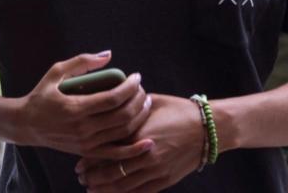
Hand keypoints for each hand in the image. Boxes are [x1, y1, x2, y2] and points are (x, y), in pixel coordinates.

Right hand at [15, 51, 151, 155]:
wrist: (26, 125)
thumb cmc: (42, 95)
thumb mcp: (56, 72)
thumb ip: (82, 62)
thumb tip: (109, 55)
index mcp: (75, 108)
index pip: (113, 98)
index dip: (131, 86)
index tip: (137, 77)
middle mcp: (82, 128)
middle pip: (122, 115)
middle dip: (139, 100)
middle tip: (142, 89)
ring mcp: (85, 143)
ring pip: (123, 132)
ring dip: (140, 116)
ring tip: (145, 103)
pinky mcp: (86, 152)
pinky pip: (115, 153)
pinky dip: (134, 150)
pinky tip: (148, 142)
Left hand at [75, 94, 205, 192]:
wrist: (208, 128)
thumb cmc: (180, 111)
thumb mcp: (153, 103)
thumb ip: (130, 108)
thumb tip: (112, 104)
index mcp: (139, 133)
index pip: (106, 150)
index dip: (90, 158)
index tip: (79, 161)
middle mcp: (144, 154)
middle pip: (110, 171)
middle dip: (92, 176)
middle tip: (82, 176)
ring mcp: (155, 169)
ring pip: (121, 186)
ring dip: (103, 189)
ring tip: (91, 188)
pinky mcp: (164, 179)